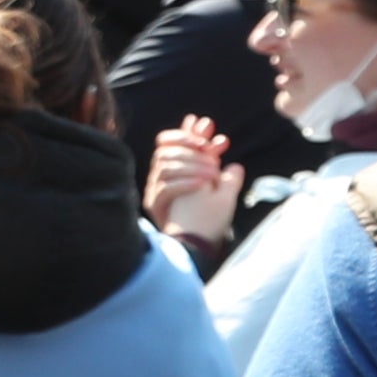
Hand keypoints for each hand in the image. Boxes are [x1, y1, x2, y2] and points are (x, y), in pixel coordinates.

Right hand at [147, 115, 240, 246]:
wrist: (197, 242)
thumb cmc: (206, 212)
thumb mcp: (215, 183)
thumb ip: (215, 161)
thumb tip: (221, 140)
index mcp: (170, 166)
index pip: (166, 140)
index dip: (185, 135)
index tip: (206, 135)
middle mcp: (158, 176)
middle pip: (165, 152)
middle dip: (192, 151)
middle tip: (214, 157)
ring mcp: (155, 190)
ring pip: (165, 168)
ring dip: (192, 167)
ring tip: (213, 174)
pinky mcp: (155, 205)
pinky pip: (166, 188)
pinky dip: (185, 183)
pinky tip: (202, 185)